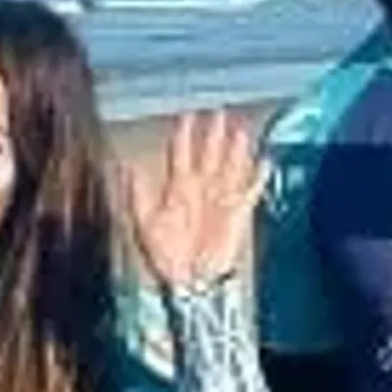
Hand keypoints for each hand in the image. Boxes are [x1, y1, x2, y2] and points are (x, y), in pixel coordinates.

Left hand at [123, 104, 263, 294]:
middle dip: (214, 134)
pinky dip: (258, 177)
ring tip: (241, 130)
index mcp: (178, 189)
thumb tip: (127, 167)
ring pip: (231, 167)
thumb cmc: (165, 254)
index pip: (182, 155)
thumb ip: (137, 195)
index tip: (187, 115)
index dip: (185, 135)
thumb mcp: (144, 224)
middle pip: (209, 155)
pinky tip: (265, 162)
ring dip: (236, 149)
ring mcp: (221, 199)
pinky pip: (251, 191)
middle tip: (218, 112)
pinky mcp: (238, 213)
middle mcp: (201, 189)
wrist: (190, 280)